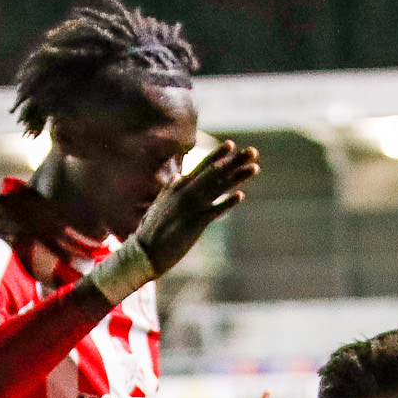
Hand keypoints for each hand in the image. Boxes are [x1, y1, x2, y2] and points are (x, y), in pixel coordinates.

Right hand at [132, 138, 258, 276]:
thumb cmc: (152, 230)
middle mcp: (185, 192)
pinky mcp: (194, 223)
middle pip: (214, 173)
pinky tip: (240, 195)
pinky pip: (214, 210)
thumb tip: (177, 176)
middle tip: (252, 152)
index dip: (217, 155)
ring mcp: (190, 206)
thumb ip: (171, 188)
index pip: (201, 166)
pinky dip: (227, 202)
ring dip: (237, 176)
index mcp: (177, 187)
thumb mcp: (161, 203)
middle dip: (234, 161)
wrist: (143, 252)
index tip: (231, 145)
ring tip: (254, 168)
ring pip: (218, 187)